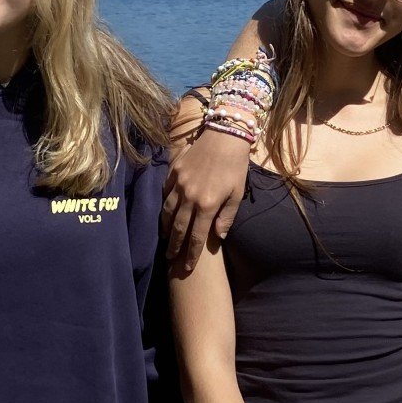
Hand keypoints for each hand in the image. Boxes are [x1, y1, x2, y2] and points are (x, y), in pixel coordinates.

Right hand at [164, 125, 253, 266]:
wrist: (224, 135)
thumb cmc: (235, 166)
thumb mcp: (237, 193)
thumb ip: (227, 216)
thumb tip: (217, 236)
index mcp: (207, 204)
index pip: (196, 236)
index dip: (191, 254)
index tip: (188, 267)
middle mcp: (190, 196)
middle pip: (179, 228)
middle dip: (174, 246)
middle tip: (170, 258)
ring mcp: (179, 184)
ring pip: (168, 212)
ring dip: (166, 228)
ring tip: (165, 239)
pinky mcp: (174, 172)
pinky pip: (165, 193)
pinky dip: (164, 205)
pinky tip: (164, 213)